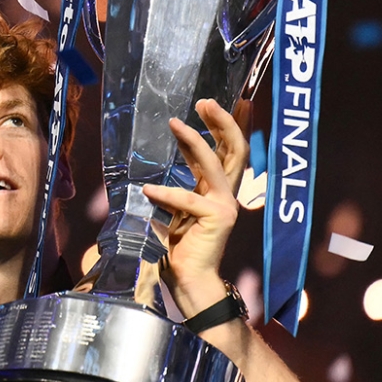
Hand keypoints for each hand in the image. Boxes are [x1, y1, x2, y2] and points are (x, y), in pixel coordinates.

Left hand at [142, 98, 250, 316]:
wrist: (190, 281)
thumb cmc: (180, 249)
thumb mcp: (177, 210)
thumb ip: (178, 187)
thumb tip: (159, 163)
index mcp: (218, 191)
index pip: (229, 151)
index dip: (230, 125)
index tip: (227, 100)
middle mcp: (227, 195)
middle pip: (234, 150)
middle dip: (222, 121)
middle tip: (205, 100)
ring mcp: (225, 207)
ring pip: (214, 165)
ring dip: (194, 142)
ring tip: (174, 123)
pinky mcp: (216, 220)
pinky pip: (188, 199)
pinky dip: (167, 193)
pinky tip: (148, 189)